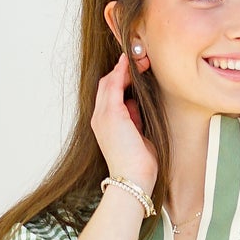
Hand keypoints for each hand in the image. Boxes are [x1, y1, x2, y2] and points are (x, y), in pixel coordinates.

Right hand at [90, 51, 157, 197]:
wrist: (132, 179)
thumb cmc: (138, 164)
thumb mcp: (137, 136)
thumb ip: (134, 120)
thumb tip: (135, 105)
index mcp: (105, 125)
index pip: (109, 96)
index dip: (121, 81)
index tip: (135, 72)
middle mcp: (100, 118)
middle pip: (106, 86)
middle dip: (122, 72)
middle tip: (139, 61)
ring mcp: (103, 116)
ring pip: (109, 83)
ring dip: (123, 69)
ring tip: (139, 60)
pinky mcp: (111, 114)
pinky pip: (114, 84)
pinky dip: (122, 72)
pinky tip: (130, 63)